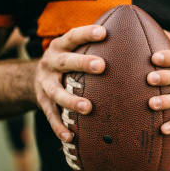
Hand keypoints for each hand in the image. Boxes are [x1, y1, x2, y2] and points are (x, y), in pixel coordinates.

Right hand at [34, 25, 105, 141]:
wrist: (34, 77)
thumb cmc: (69, 62)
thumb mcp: (75, 49)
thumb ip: (97, 46)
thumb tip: (135, 40)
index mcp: (60, 46)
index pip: (73, 36)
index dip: (86, 33)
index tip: (104, 32)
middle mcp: (49, 62)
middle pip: (65, 61)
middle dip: (82, 63)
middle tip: (102, 66)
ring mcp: (44, 83)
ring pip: (55, 92)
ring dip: (70, 100)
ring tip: (87, 108)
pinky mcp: (41, 102)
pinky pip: (50, 116)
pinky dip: (59, 127)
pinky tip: (71, 137)